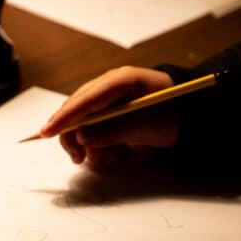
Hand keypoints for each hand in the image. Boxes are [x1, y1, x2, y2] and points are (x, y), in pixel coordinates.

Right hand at [40, 67, 177, 168]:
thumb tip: (82, 139)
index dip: (63, 117)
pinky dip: (102, 147)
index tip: (47, 133)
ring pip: (83, 126)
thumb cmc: (175, 113)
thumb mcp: (146, 124)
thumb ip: (113, 131)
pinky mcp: (111, 114)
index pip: (83, 99)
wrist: (194, 114)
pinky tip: (119, 152)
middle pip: (76, 113)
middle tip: (80, 159)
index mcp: (118, 81)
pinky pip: (94, 132)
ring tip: (115, 157)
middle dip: (76, 138)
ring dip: (93, 147)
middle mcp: (108, 89)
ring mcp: (109, 101)